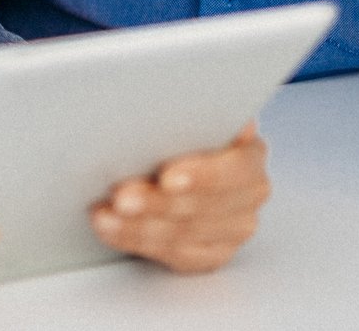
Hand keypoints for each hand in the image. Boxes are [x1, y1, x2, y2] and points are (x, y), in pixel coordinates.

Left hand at [90, 125, 270, 274]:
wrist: (187, 155)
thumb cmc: (184, 129)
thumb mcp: (189, 112)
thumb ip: (186, 113)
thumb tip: (158, 102)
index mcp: (251, 152)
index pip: (234, 169)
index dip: (202, 176)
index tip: (166, 178)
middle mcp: (250, 192)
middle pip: (204, 206)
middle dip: (157, 203)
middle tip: (121, 196)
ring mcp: (235, 227)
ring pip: (185, 234)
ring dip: (139, 225)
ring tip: (106, 214)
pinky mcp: (212, 253)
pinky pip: (174, 255)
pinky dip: (135, 240)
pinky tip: (111, 228)